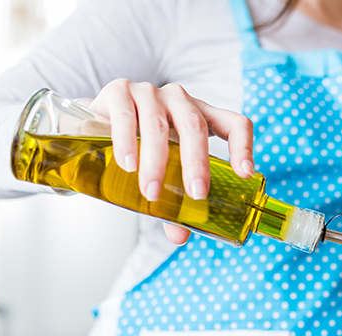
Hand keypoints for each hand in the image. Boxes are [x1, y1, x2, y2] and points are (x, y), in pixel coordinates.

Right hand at [89, 79, 254, 244]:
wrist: (95, 121)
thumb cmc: (142, 146)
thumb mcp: (164, 171)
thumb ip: (174, 203)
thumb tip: (179, 237)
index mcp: (202, 117)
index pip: (234, 123)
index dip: (244, 146)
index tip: (245, 175)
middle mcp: (180, 100)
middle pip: (196, 127)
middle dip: (197, 163)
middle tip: (196, 195)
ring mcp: (150, 93)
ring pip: (159, 126)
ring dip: (157, 163)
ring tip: (152, 193)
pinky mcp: (119, 92)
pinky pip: (126, 117)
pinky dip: (127, 143)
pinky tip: (128, 165)